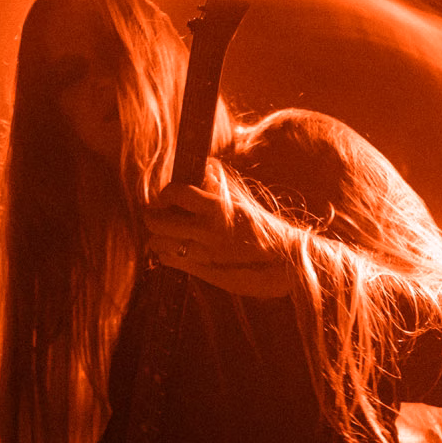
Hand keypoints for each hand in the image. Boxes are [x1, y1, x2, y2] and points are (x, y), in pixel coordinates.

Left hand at [145, 182, 294, 298]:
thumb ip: (218, 190)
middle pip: (156, 220)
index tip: (169, 198)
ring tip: (164, 236)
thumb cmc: (267, 232)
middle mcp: (207, 231)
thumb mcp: (242, 204)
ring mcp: (204, 254)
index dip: (166, 194)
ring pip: (158, 243)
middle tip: (158, 215)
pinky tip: (173, 252)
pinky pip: (170, 261)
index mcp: (218, 208)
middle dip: (153, 216)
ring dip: (157, 238)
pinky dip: (166, 255)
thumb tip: (203, 169)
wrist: (288, 263)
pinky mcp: (205, 273)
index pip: (174, 193)